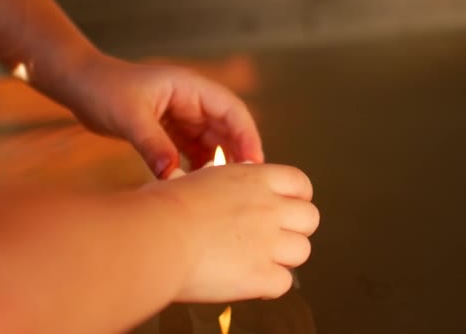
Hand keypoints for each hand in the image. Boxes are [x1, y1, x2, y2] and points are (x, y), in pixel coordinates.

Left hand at [68, 54, 263, 177]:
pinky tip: (195, 187)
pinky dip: (198, 169)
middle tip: (242, 187)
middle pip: (228, 130)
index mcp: (191, 88)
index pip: (232, 110)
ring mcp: (184, 118)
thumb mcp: (129, 116)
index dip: (247, 136)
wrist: (79, 86)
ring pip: (213, 144)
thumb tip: (172, 175)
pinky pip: (194, 153)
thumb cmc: (103, 89)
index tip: (254, 163)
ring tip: (219, 192)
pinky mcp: (173, 133)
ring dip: (218, 165)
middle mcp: (193, 102)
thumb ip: (152, 145)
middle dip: (237, 156)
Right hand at [142, 164, 318, 302]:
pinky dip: (269, 286)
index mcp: (253, 179)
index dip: (298, 198)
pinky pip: (283, 283)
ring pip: (303, 251)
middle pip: (310, 218)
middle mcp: (268, 208)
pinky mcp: (261, 275)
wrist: (155, 237)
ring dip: (284, 258)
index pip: (300, 183)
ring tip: (260, 261)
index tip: (289, 206)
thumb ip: (218, 185)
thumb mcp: (195, 180)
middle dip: (296, 228)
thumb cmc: (161, 208)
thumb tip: (213, 186)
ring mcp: (268, 242)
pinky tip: (249, 282)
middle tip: (276, 236)